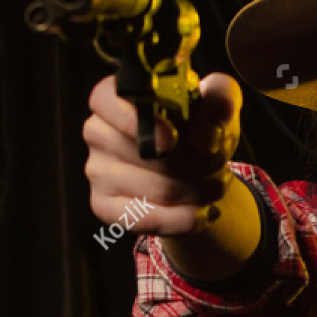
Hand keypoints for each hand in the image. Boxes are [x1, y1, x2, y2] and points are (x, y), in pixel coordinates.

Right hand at [83, 72, 242, 236]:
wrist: (197, 167)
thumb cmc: (199, 125)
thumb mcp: (217, 102)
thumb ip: (219, 101)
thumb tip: (207, 136)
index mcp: (116, 96)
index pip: (105, 100)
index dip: (134, 120)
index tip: (172, 138)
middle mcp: (98, 131)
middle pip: (148, 153)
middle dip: (198, 163)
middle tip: (218, 163)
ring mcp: (97, 170)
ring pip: (158, 189)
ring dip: (199, 192)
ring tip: (215, 185)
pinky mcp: (103, 205)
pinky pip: (144, 219)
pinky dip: (182, 220)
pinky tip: (201, 213)